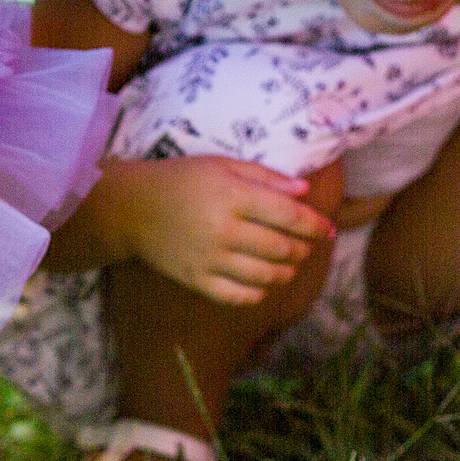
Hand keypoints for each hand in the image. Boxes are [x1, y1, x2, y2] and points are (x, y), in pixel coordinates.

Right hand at [104, 155, 336, 306]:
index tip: (328, 229)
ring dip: (287, 271)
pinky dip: (259, 292)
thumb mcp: (221, 165)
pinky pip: (239, 296)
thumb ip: (264, 177)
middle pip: (281, 248)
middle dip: (303, 249)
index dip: (314, 224)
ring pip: (266, 276)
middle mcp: (223, 229)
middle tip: (307, 246)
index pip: (287, 214)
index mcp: (232, 195)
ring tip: (289, 264)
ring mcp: (209, 259)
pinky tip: (262, 282)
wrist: (131, 207)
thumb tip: (305, 193)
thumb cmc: (180, 179)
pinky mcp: (196, 280)